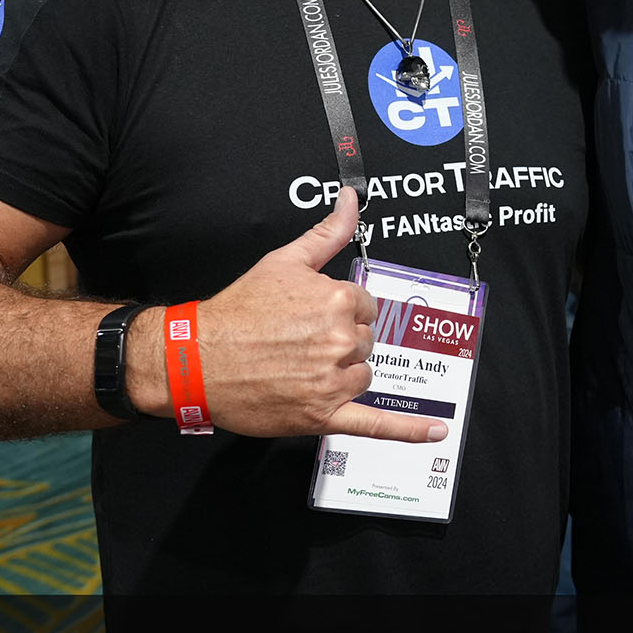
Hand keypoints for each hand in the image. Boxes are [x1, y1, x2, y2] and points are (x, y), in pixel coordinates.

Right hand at [163, 189, 446, 442]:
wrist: (196, 358)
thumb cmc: (237, 312)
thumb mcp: (283, 262)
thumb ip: (327, 233)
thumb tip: (351, 201)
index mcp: (338, 301)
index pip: (366, 308)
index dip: (342, 312)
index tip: (313, 317)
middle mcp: (340, 340)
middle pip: (365, 343)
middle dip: (339, 342)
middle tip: (298, 343)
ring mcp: (332, 381)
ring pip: (363, 375)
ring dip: (342, 373)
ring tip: (299, 367)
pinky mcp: (323, 415)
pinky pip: (375, 424)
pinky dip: (409, 430)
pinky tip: (436, 431)